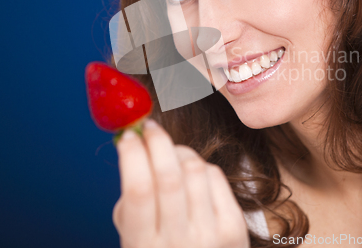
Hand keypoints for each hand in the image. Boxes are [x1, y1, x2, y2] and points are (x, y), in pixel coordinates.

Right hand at [112, 119, 250, 247]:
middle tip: (149, 126)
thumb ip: (132, 204)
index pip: (138, 190)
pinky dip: (200, 165)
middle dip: (157, 141)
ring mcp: (210, 235)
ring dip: (178, 151)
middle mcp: (178, 243)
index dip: (132, 155)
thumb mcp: (135, 239)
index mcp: (144, 247)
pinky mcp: (233, 226)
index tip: (128, 135)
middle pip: (169, 176)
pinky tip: (192, 172)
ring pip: (194, 170)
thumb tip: (135, 147)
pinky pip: (215, 176)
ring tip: (170, 153)